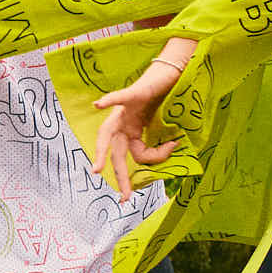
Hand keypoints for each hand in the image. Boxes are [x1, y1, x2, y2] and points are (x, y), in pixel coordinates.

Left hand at [90, 57, 185, 200]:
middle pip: (116, 153)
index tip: (173, 149)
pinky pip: (118, 98)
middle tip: (124, 198)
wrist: (171, 74)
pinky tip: (97, 104)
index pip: (138, 155)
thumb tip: (173, 148)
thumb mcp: (166, 126)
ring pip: (107, 133)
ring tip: (97, 170)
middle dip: (119, 176)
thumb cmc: (167, 98)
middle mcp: (123, 124)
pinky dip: (108, 101)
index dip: (156, 157)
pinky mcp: (132, 93)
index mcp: (130, 133)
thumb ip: (164, 140)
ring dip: (101, 152)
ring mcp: (124, 110)